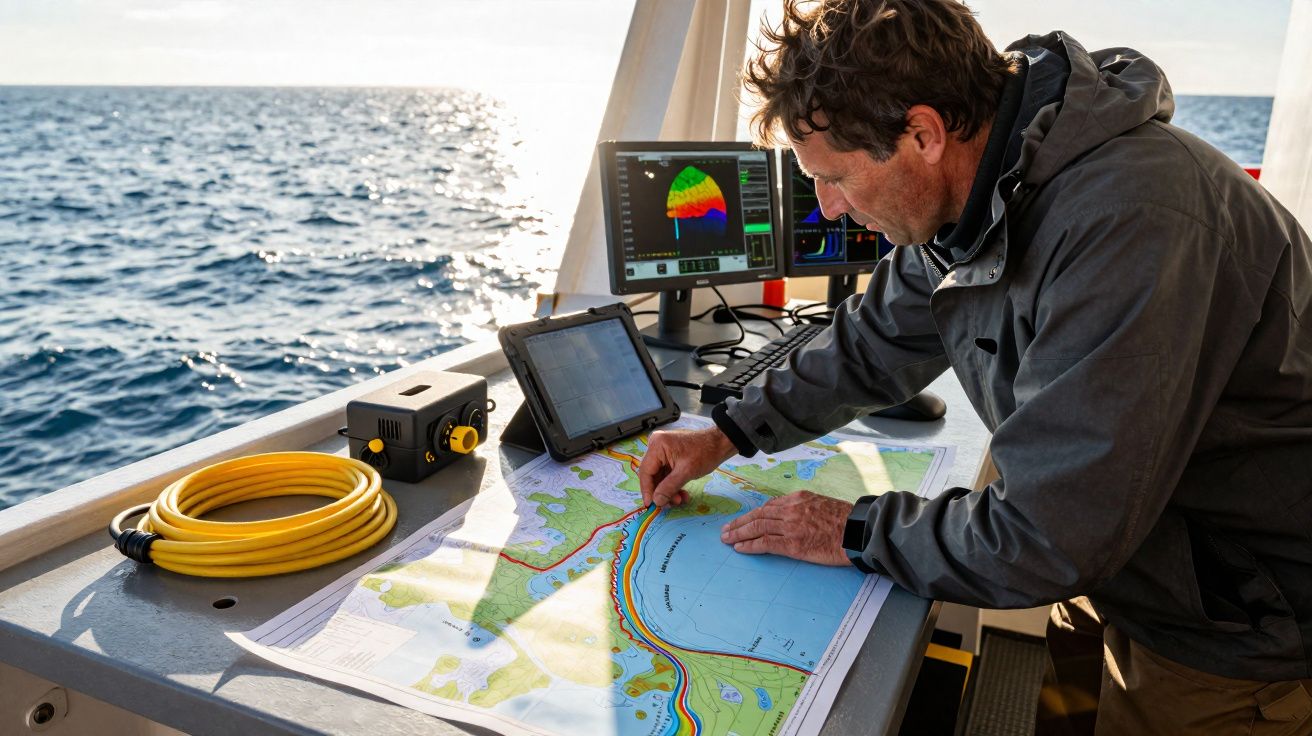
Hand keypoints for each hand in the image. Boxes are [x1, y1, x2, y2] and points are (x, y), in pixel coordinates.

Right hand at [639, 427, 736, 507]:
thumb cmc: (705, 453)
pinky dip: (673, 486)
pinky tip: (682, 494)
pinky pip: (666, 475)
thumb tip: (656, 502)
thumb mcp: (686, 472)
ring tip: (680, 500)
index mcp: (657, 446)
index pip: (645, 472)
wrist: (720, 444)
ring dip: (668, 491)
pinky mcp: (670, 457)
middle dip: (661, 492)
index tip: (650, 505)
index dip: (647, 490)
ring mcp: (663, 452)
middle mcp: (656, 447)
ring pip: (659, 478)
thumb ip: (669, 488)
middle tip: (671, 505)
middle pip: (652, 476)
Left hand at [721, 491, 852, 565]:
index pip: (768, 506)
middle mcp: (791, 510)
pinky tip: (739, 548)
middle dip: (739, 523)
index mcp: (798, 498)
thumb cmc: (845, 520)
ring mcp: (790, 526)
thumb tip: (790, 512)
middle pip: (758, 515)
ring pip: (757, 527)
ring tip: (726, 539)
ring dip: (739, 533)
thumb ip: (804, 506)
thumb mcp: (822, 503)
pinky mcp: (793, 544)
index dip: (753, 514)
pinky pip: (765, 543)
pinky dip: (749, 545)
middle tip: (726, 530)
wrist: (858, 531)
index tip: (743, 520)